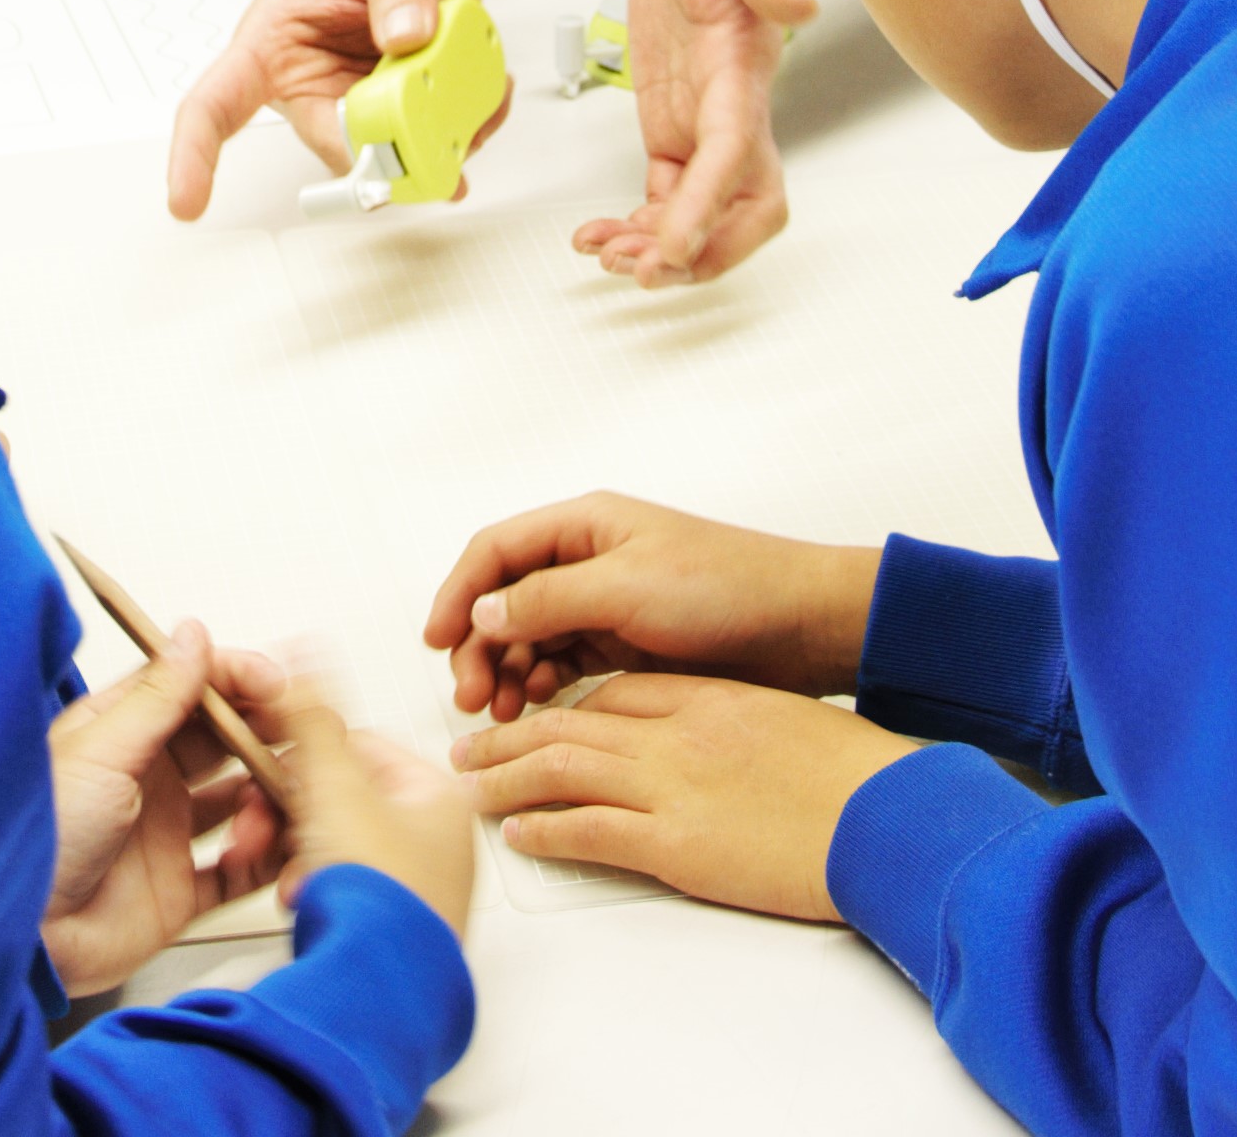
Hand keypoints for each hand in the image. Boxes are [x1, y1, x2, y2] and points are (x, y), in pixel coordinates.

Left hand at [40, 620, 288, 996]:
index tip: (276, 684)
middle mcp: (149, 780)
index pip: (195, 689)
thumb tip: (192, 634)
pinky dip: (261, 860)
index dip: (240, 681)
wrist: (18, 942)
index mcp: (124, 735)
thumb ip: (157, 696)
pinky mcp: (175, 892)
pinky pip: (236, 871)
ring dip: (267, 798)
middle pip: (226, 743)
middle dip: (265, 736)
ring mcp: (165, 835)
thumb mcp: (101, 752)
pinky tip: (268, 850)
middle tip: (299, 737)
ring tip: (273, 804)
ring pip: (240, 803)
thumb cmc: (33, 839)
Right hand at [168, 0, 500, 215]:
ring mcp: (362, 96)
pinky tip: (488, 91)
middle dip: (386, 153)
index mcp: (273, 42)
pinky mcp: (406, 101)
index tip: (188, 201)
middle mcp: (313, 81)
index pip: (216, 104)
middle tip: (433, 146)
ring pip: (395, 149)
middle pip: (336, 144)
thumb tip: (406, 33)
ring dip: (444, 135)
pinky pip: (437, 134)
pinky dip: (472, 122)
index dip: (195, 157)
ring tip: (479, 90)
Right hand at [273, 674, 477, 935]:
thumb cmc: (377, 898)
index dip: (301, 755)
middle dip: (291, 812)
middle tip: (262, 826)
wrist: (376, 994)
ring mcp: (415, 883)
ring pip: (334, 842)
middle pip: (342, 794)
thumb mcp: (334, 787)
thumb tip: (304, 653)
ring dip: (294, 852)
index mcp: (438, 793)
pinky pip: (337, 887)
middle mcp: (436, 836)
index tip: (265, 767)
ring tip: (285, 872)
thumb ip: (311, 718)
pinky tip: (299, 902)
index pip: (357, 744)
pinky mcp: (388, 924)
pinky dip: (309, 889)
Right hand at [424, 491, 878, 721]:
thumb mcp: (629, 587)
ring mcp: (607, 604)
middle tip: (472, 698)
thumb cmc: (729, 587)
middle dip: (479, 645)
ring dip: (506, 671)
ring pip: (530, 636)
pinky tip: (538, 708)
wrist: (799, 627)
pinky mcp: (625, 646)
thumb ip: (550, 599)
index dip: (459, 592)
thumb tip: (486, 612)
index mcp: (587, 524)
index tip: (437, 640)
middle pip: (506, 599)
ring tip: (503, 712)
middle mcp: (590, 559)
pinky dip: (541, 685)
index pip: (497, 551)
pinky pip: (563, 663)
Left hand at [452, 676, 917, 920]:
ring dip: (506, 776)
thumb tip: (704, 743)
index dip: (561, 702)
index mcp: (707, 698)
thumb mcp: (782, 724)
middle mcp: (679, 733)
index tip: (533, 713)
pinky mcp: (677, 842)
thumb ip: (731, 724)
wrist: (885, 814)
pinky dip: (544, 828)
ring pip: (562, 768)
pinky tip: (517, 831)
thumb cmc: (850, 775)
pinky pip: (589, 828)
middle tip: (471, 744)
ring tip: (471, 783)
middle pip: (570, 723)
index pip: (612, 690)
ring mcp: (674, 785)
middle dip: (511, 734)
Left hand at [577, 0, 816, 285]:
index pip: (735, 153)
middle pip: (745, 207)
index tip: (672, 246)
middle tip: (640, 269)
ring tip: (606, 254)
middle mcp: (732, 100)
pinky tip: (607, 231)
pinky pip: (670, 189)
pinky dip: (644, 223)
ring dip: (664, 248)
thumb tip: (795, 4)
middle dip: (702, 251)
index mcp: (743, 62)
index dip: (707, 208)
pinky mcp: (678, 113)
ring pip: (704, 210)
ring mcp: (707, 113)